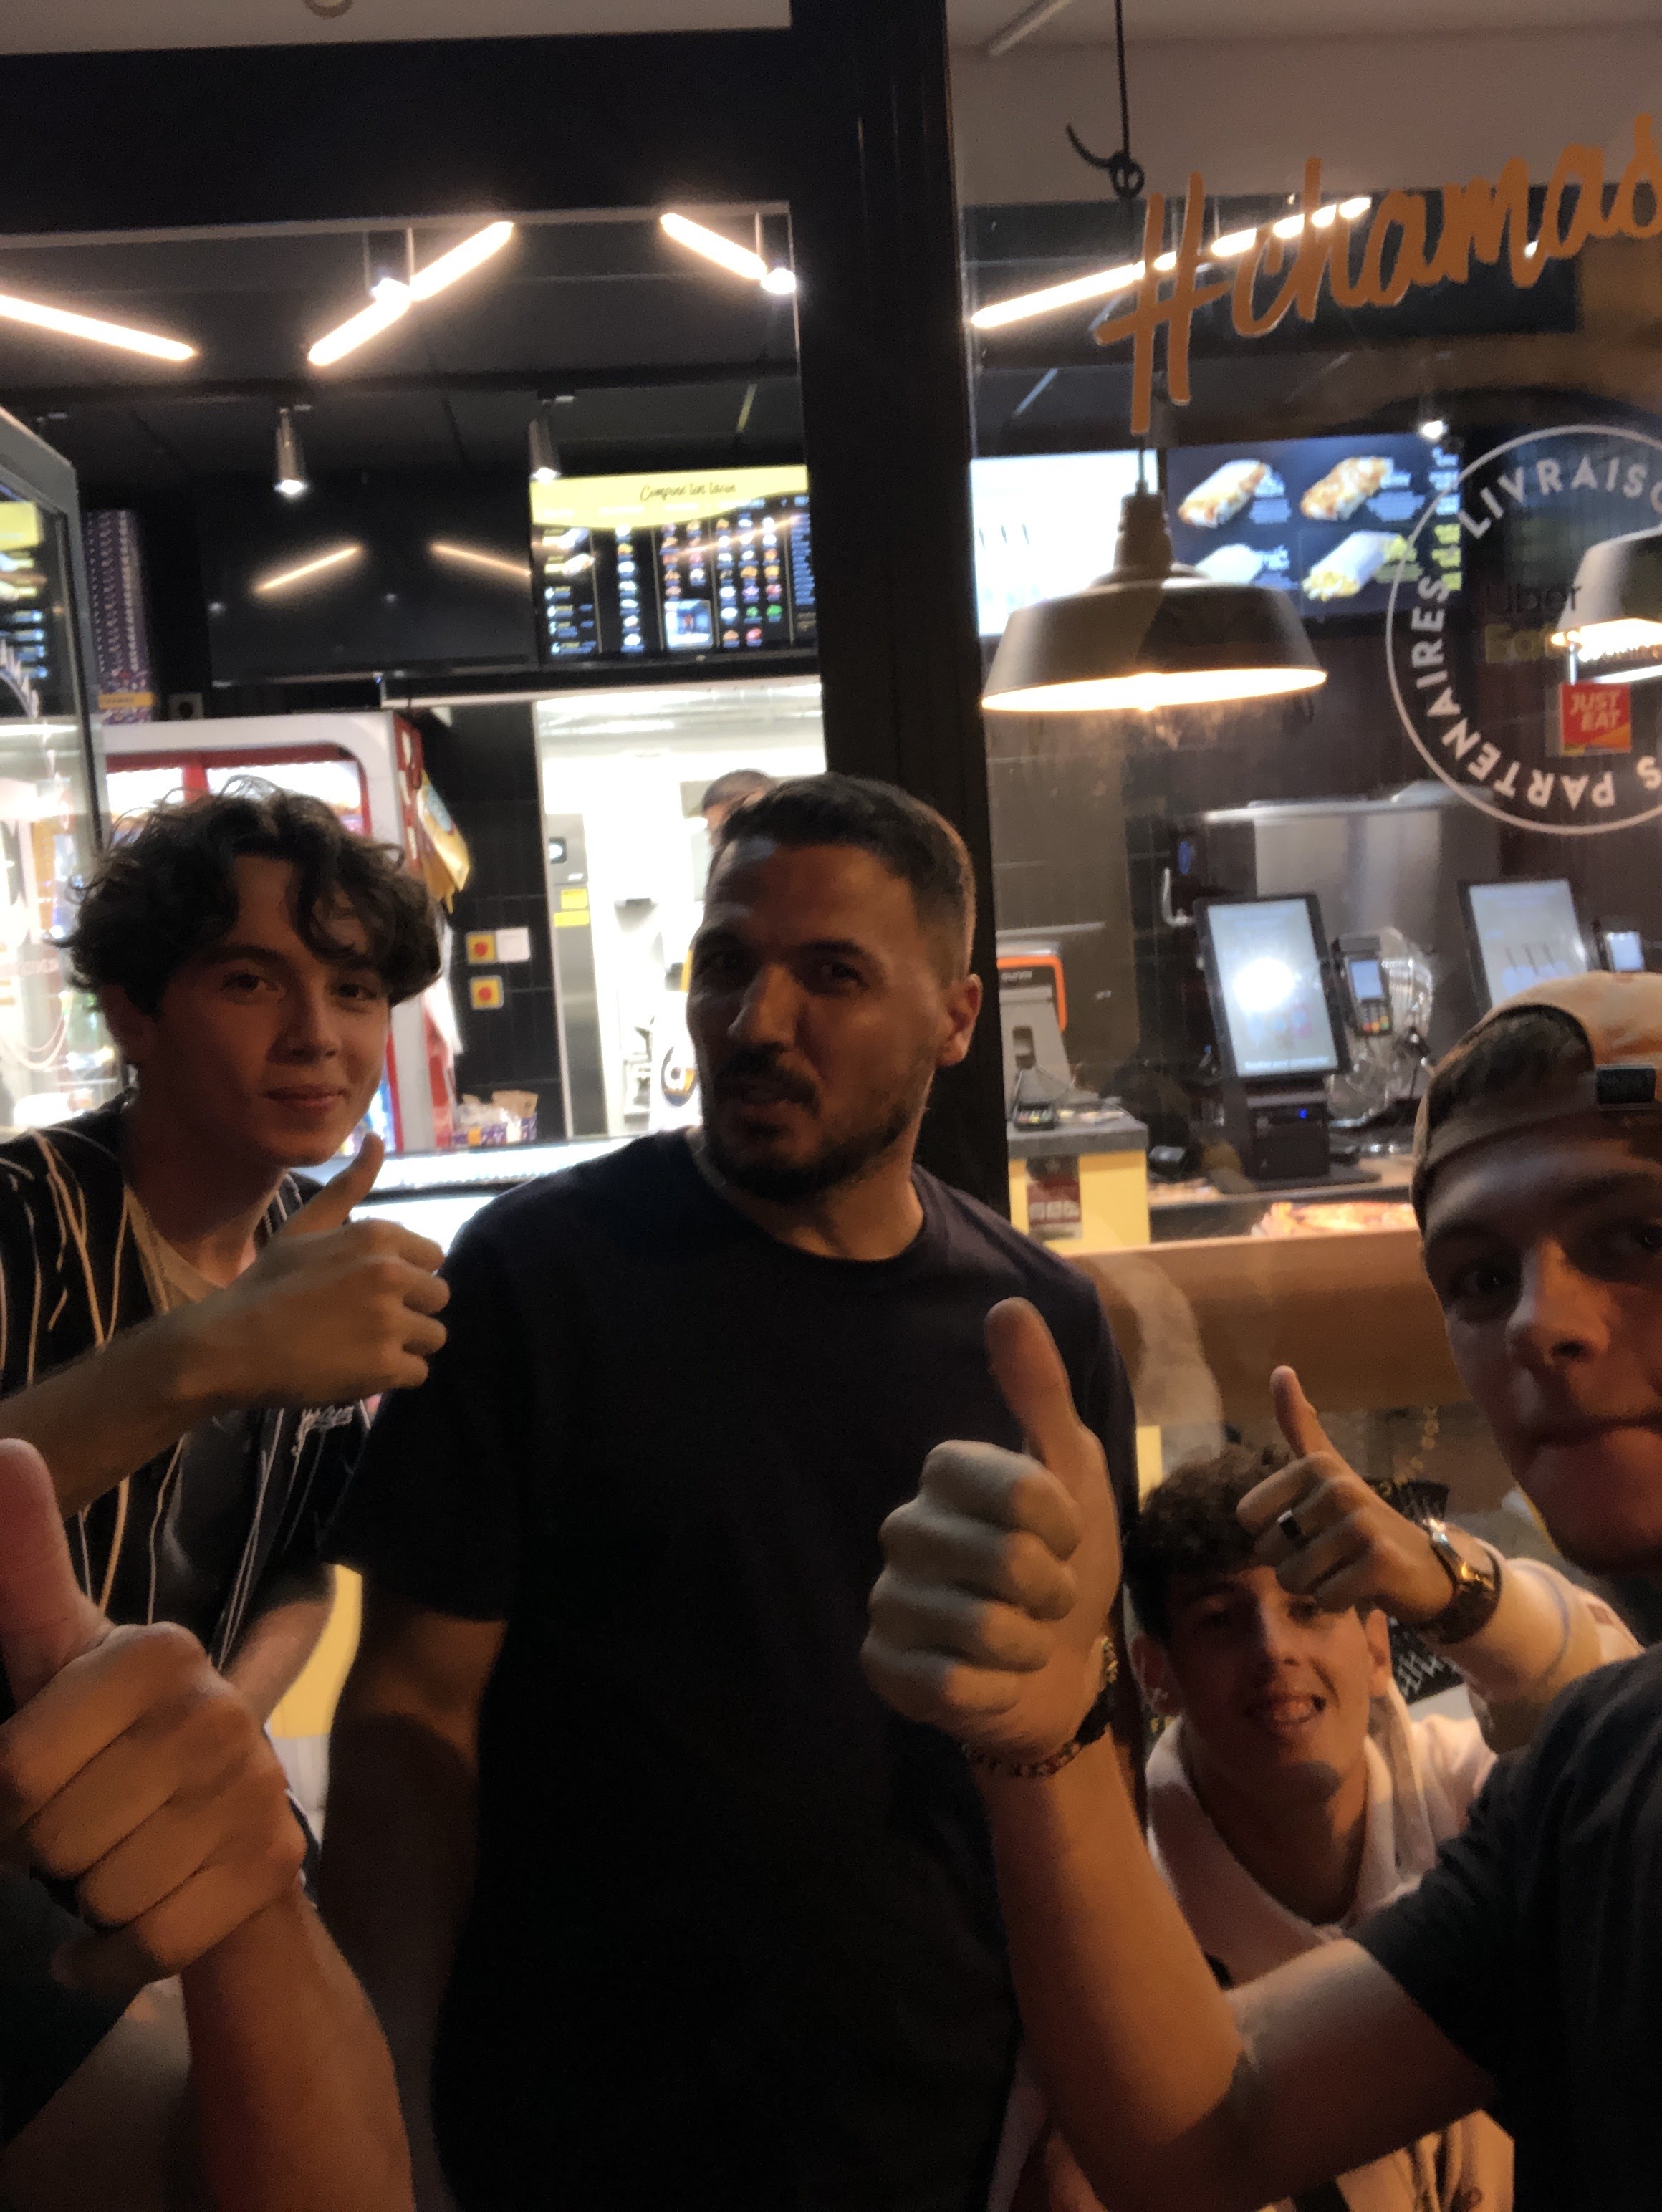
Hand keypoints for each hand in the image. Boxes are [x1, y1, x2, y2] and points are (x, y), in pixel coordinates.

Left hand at [0, 1438, 304, 1997]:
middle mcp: (219, 1708)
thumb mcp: (51, 1659)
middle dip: (45, 1853)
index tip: (32, 1787)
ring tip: (114, 1863)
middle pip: (55, 1837)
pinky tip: (125, 1926)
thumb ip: (25, 1564)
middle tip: (77, 1828)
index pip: (14, 1771)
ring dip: (87, 1903)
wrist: (207, 1839)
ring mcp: (255, 1787)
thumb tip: (2, 1446)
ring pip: (105, 1894)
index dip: (2, 1803)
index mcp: (157, 1651)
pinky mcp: (274, 1866)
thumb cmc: (103, 1749)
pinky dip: (114, 1958)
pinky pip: (151, 1943)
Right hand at [186, 1134, 449, 1409]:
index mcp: (378, 1236)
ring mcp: (390, 1321)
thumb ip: (349, 1185)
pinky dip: (393, 1377)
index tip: (369, 1291)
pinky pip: (418, 1373)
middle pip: (438, 1297)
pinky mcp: (385, 1366)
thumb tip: (376, 1137)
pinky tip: (358, 1369)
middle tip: (365, 1323)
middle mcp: (391, 1273)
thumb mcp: (307, 1226)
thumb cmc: (267, 1284)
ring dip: (405, 1346)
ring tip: (362, 1347)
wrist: (229, 1345)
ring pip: (433, 1337)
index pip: (434, 1258)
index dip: (406, 1277)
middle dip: (410, 1311)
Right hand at [862, 1299, 1119, 1764]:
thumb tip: (1007, 1307)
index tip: (1065, 1538)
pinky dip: (995, 1687)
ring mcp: (887, 1598)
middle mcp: (903, 1526)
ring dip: (1029, 1644)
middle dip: (1053, 1591)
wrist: (1057, 1671)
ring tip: (1021, 1638)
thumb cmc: (1067, 1563)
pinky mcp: (881, 1665)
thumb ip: (1041, 1393)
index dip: (1064, 1526)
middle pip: (1007, 1561)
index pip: (1022, 1491)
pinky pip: (953, 1682)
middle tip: (1047, 1597)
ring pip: (982, 1628)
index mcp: (946, 1471)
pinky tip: (989, 1677)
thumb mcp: (1074, 1473)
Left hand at [1237, 1367, 1459, 1628]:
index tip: (1305, 1527)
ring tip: (1344, 1569)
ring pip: (1293, 1578)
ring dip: (1314, 1585)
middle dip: (1293, 1563)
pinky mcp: (1378, 1564)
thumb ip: (1299, 1425)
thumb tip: (1280, 1368)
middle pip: (1268, 1551)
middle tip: (1330, 1554)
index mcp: (1314, 1465)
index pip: (1246, 1516)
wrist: (1425, 1565)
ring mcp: (1359, 1525)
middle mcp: (1336, 1488)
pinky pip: (1325, 1598)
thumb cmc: (1360, 1518)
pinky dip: (1337, 1602)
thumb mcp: (1326, 1470)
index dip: (1270, 1533)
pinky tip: (1360, 1587)